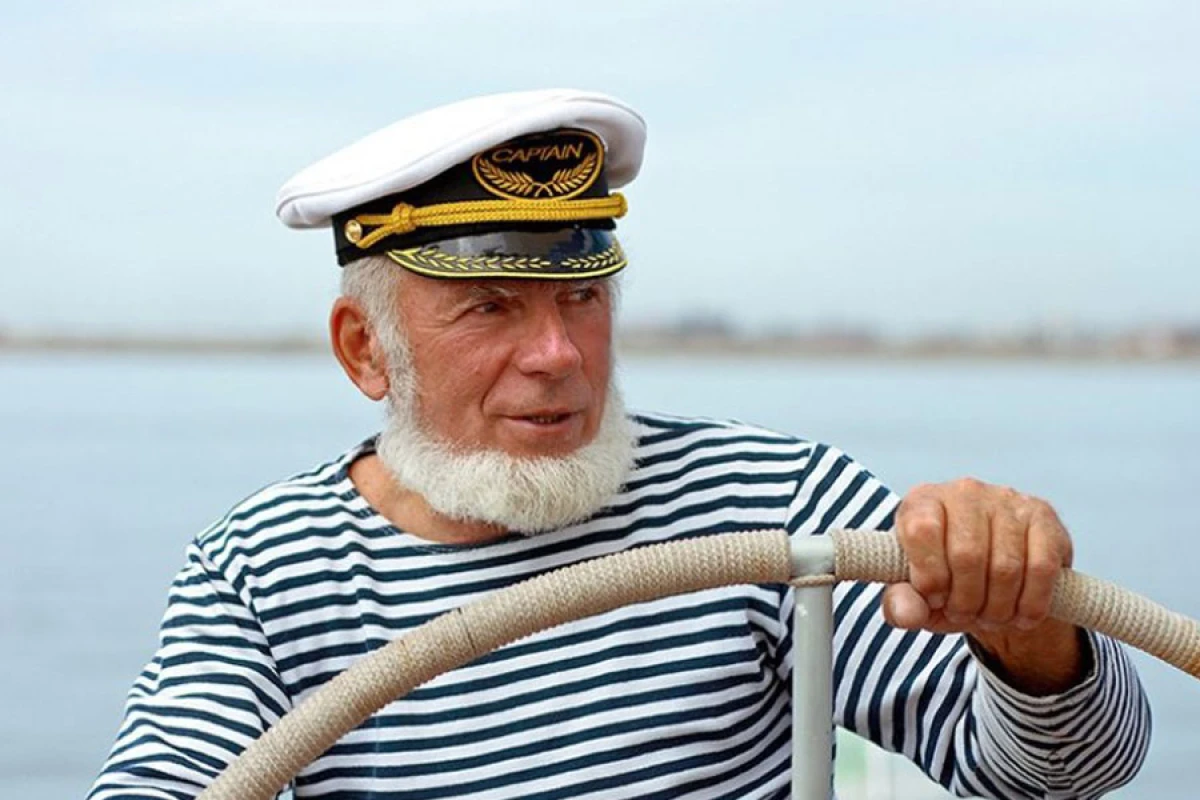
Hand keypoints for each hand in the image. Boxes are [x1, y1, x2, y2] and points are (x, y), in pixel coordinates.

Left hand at [882, 478, 1085, 692]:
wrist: (994, 574)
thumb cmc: (947, 578)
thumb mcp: (917, 595)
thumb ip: (902, 604)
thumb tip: (906, 614)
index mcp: (923, 502)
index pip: (921, 530)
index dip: (929, 575)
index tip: (935, 598)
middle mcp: (963, 492)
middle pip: (967, 555)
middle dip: (965, 600)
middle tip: (965, 614)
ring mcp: (1006, 500)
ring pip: (1006, 567)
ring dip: (998, 607)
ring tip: (990, 616)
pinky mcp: (1043, 516)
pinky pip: (1042, 568)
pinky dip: (1031, 603)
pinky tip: (1020, 614)